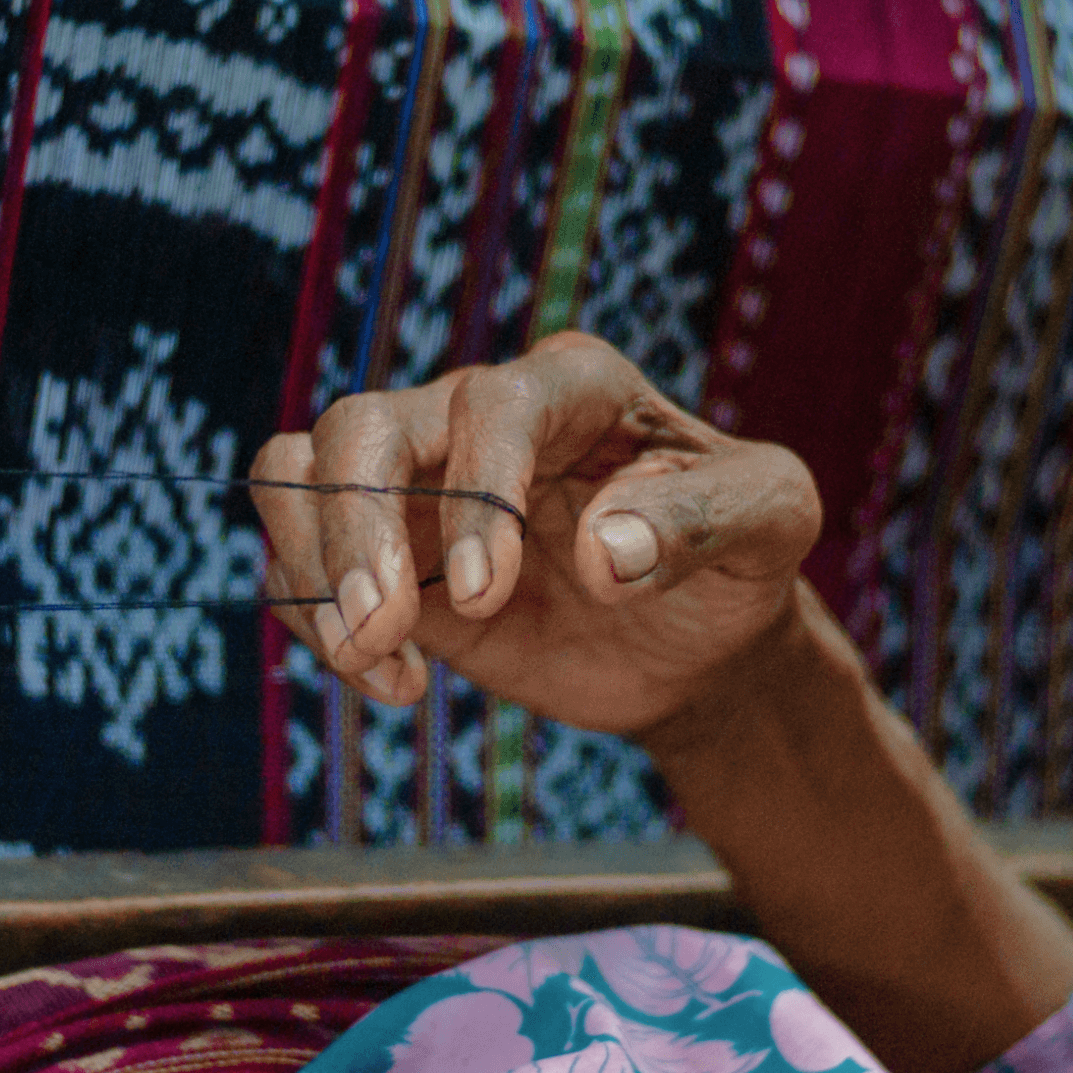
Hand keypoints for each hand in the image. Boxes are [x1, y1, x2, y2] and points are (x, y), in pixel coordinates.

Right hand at [251, 332, 821, 738]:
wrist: (696, 640)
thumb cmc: (739, 557)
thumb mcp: (772, 520)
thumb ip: (704, 520)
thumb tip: (602, 554)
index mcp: (573, 387)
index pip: (489, 404)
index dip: (474, 495)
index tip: (486, 594)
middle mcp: (477, 416)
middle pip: (359, 427)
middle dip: (354, 530)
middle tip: (383, 631)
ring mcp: (421, 486)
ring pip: (300, 474)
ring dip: (313, 572)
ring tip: (381, 662)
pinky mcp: (386, 560)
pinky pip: (300, 562)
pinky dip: (315, 624)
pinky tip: (394, 685)